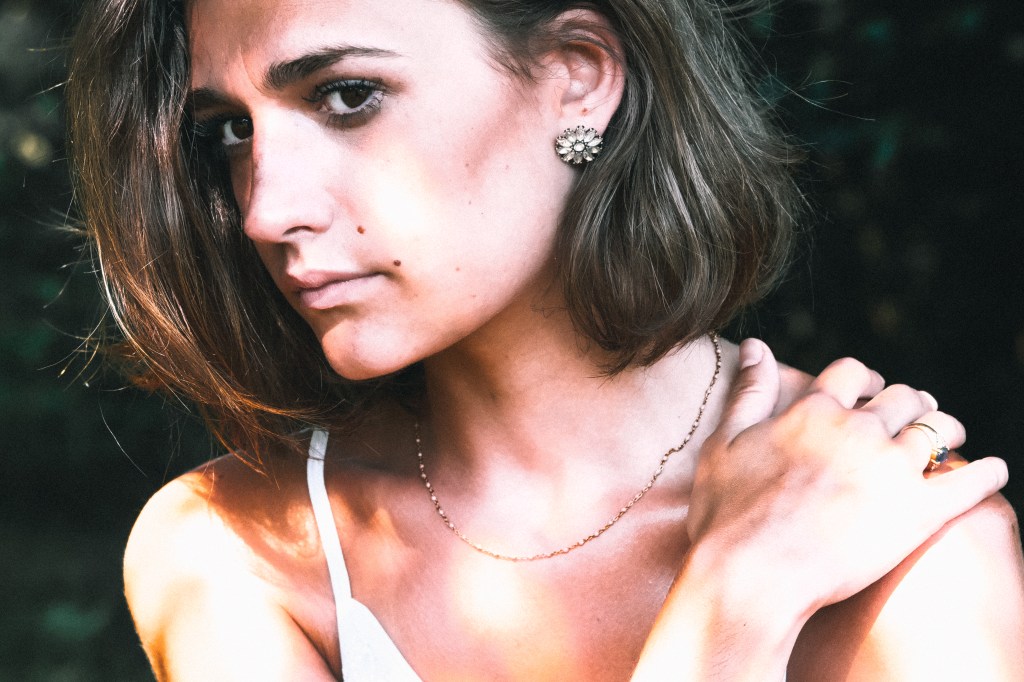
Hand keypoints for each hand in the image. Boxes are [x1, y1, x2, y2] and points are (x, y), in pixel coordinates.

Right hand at [632, 339, 1008, 680]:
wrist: (751, 571)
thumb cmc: (728, 511)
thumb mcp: (726, 442)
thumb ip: (750, 391)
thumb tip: (755, 344)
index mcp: (814, 412)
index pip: (852, 372)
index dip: (865, 378)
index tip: (870, 389)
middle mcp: (859, 430)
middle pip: (903, 398)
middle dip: (912, 403)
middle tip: (916, 415)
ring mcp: (891, 469)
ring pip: (939, 431)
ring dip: (947, 429)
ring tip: (950, 437)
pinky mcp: (918, 511)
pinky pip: (969, 482)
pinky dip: (988, 473)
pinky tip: (994, 470)